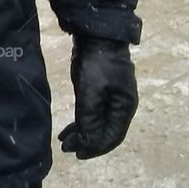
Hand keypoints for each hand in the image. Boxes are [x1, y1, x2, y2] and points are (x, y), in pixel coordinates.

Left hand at [58, 36, 137, 159]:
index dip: (95, 148)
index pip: (112, 137)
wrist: (97, 34)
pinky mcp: (101, 89)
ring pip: (98, 123)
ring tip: (64, 141)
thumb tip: (88, 145)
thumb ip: (89, 120)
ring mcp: (112, 96)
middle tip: (67, 149)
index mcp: (124, 108)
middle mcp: (121, 105)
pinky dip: (82, 120)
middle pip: (106, 132)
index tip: (77, 154)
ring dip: (82, 133)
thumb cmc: (97, 64)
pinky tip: (70, 127)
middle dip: (87, 142)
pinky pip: (93, 112)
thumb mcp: (91, 93)